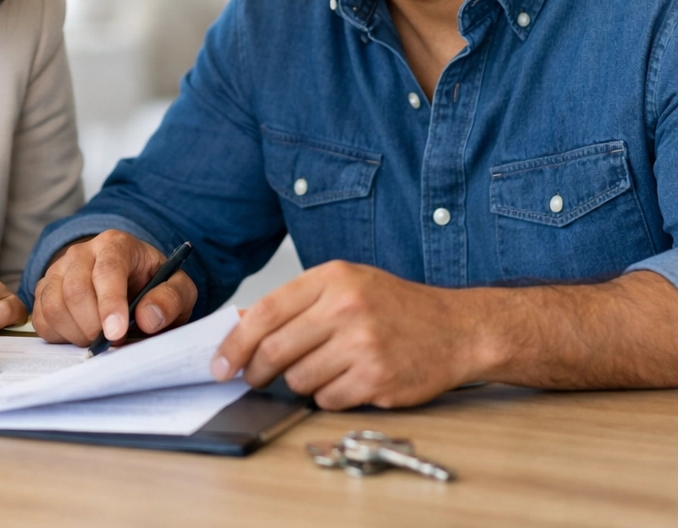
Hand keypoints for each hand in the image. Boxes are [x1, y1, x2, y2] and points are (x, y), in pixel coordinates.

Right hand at [31, 230, 197, 345]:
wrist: (131, 282)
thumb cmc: (154, 285)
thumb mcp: (178, 289)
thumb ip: (170, 300)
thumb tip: (148, 318)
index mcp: (116, 245)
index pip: (107, 270)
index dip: (110, 304)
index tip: (116, 333)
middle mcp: (82, 252)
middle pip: (75, 289)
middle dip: (93, 325)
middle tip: (111, 342)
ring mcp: (58, 270)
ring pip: (53, 305)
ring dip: (76, 333)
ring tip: (98, 338)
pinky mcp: (44, 290)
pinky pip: (41, 318)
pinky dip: (60, 335)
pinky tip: (81, 334)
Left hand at [210, 260, 471, 409]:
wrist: (457, 329)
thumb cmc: (396, 307)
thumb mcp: (345, 285)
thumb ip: (295, 304)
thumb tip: (238, 327)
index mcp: (333, 278)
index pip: (265, 313)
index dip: (234, 343)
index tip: (220, 364)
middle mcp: (347, 308)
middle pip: (275, 350)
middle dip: (255, 371)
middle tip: (252, 378)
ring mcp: (363, 345)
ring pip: (299, 380)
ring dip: (300, 383)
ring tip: (322, 369)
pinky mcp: (377, 379)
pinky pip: (327, 400)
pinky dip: (329, 397)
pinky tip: (348, 381)